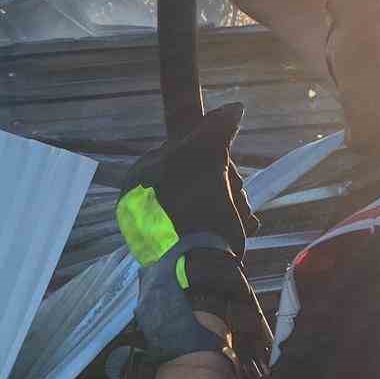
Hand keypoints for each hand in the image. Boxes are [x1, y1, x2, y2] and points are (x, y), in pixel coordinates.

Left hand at [118, 103, 252, 262]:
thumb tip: (235, 107)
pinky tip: (240, 226)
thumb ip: (218, 129)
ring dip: (230, 205)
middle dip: (225, 184)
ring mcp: (157, 229)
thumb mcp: (208, 159)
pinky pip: (204, 227)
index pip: (180, 151)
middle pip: (195, 178)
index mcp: (139, 178)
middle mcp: (142, 202)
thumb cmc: (196, 209)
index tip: (226, 166)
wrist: (198, 271)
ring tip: (237, 215)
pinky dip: (225, 224)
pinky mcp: (176, 250)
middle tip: (234, 193)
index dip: (212, 155)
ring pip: (204, 202)